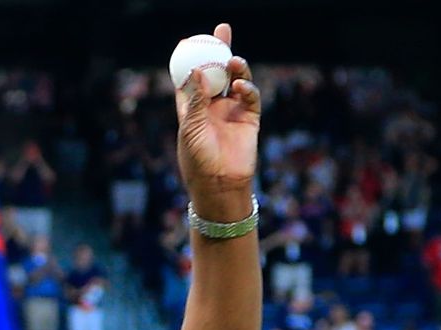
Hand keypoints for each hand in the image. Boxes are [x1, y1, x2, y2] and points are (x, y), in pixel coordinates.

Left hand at [172, 23, 260, 221]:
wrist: (220, 186)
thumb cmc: (198, 161)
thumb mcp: (191, 128)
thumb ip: (195, 100)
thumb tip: (196, 69)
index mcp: (192, 108)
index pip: (191, 78)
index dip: (191, 58)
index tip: (190, 40)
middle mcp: (212, 107)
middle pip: (216, 72)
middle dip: (219, 51)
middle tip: (222, 31)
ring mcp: (232, 111)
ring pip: (236, 80)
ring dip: (236, 67)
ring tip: (233, 61)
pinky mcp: (249, 119)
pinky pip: (250, 97)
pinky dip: (247, 88)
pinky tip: (241, 86)